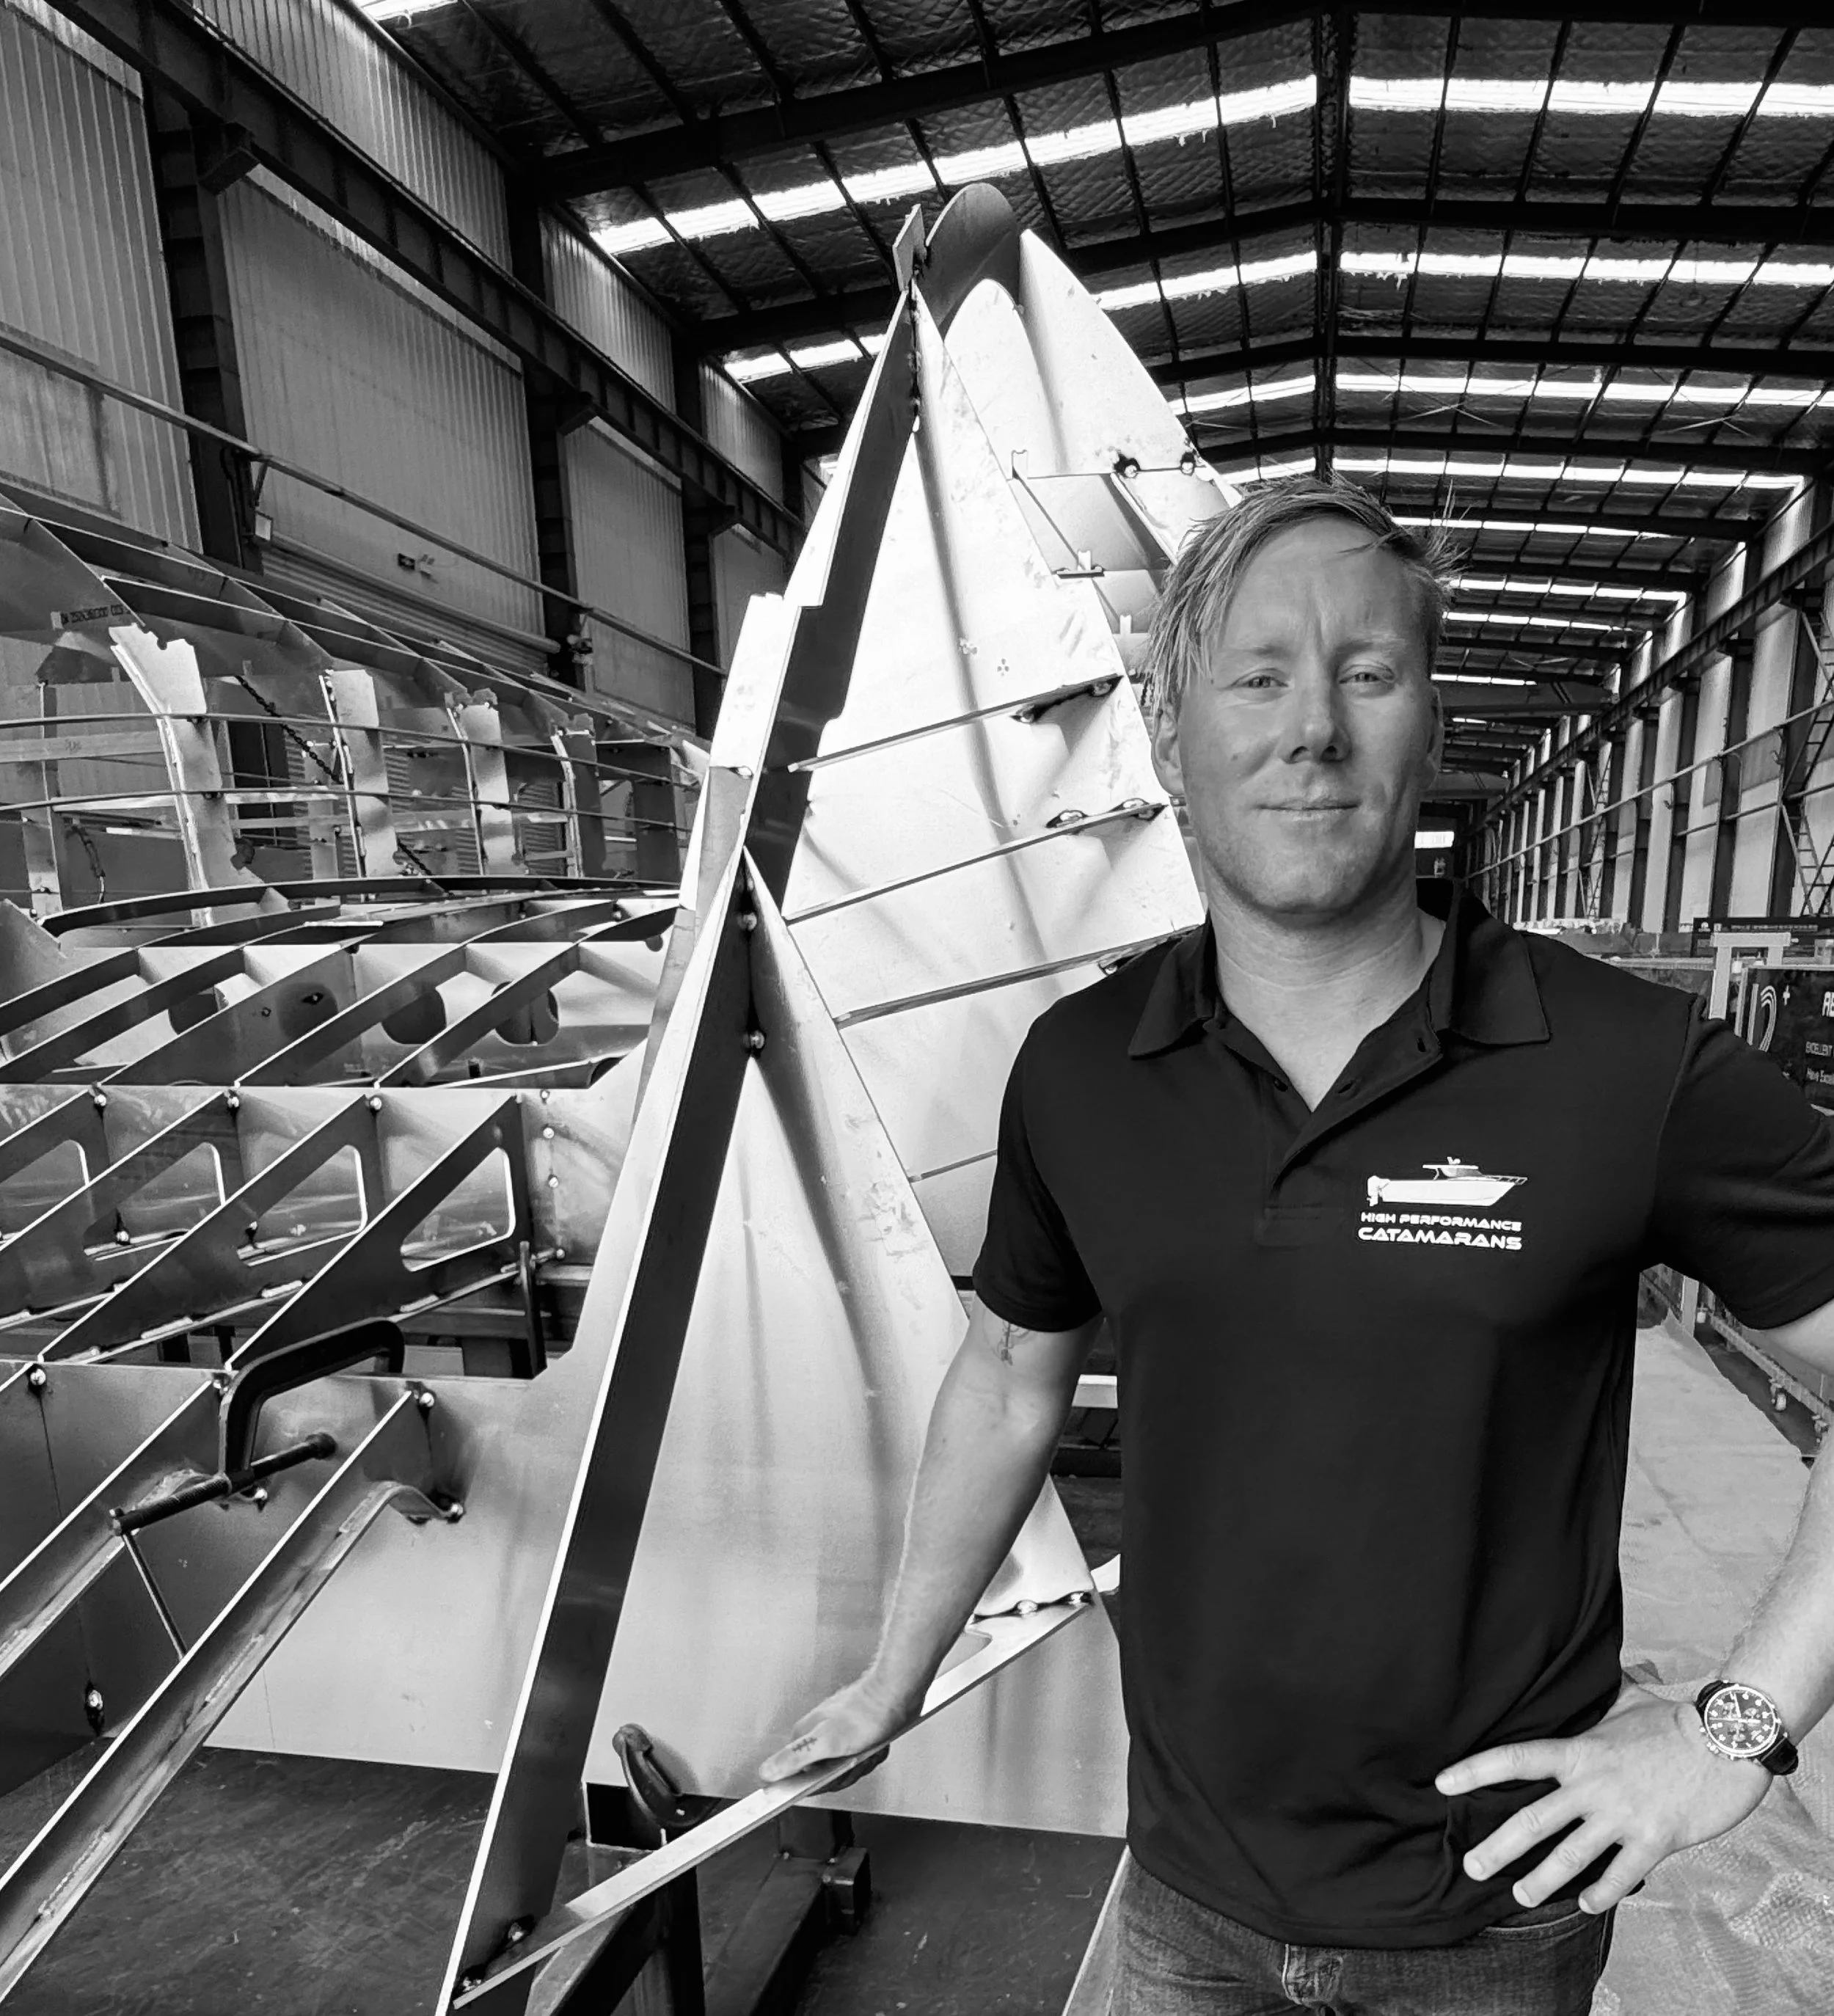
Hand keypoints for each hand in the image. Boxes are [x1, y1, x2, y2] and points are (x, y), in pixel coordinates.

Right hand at [758, 1671, 915, 1787]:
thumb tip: (766, 1771)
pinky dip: (871, 1756)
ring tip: (867, 1747)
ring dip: (861, 1763)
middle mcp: (816, 1735)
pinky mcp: (853, 1735)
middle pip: (827, 1777)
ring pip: (846, 1769)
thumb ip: (794, 1757)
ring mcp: (835, 1735)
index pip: (802, 1779)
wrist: (895, 1694)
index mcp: (803, 1737)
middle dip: (847, 1772)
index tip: (835, 1773)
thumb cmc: (864, 1715)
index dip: (823, 1782)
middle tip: (856, 1757)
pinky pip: (860, 1759)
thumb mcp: (826, 1742)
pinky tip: (875, 1744)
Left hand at [1435, 1680, 1771, 1913]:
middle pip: (1533, 1819)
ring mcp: (1623, 1814)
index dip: (1475, 1770)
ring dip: (1542, 1881)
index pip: (1515, 1758)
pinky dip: (1601, 1893)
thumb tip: (1593, 1671)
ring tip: (1520, 1897)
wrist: (1730, 1742)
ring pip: (1570, 1856)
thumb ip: (1602, 1696)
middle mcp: (1594, 1785)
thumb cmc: (1677, 1720)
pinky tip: (1586, 1904)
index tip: (1442, 1783)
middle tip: (1471, 1868)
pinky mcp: (1657, 1839)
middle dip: (1498, 1848)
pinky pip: (1621, 1875)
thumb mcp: (1630, 1700)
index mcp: (1581, 1750)